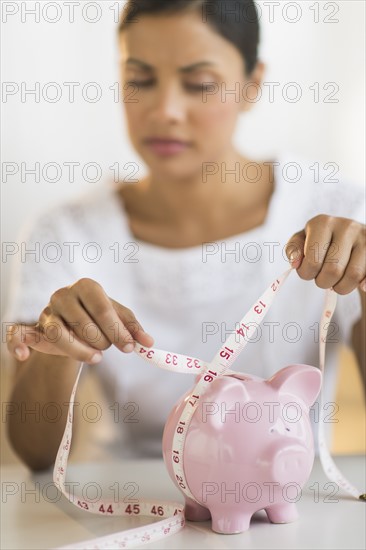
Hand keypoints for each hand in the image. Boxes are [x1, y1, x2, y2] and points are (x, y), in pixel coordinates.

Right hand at [6, 278, 153, 362]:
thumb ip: (134, 329)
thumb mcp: (119, 319)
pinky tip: (23, 356)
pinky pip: (18, 333)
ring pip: (58, 335)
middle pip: (83, 324)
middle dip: (101, 341)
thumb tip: (149, 343)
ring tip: (96, 358)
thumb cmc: (100, 317)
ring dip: (78, 351)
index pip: (103, 310)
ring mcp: (46, 311)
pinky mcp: (34, 328)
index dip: (117, 332)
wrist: (75, 323)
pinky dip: (18, 344)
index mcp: (87, 286)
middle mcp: (63, 294)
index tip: (129, 348)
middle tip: (108, 348)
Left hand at [285, 215, 365, 294]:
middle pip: (333, 270)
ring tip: (337, 281)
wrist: (351, 239)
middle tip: (322, 278)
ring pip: (353, 275)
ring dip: (341, 287)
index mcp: (323, 223)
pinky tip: (359, 284)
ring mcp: (364, 237)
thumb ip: (294, 250)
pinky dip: (362, 285)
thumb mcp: (303, 242)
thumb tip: (296, 262)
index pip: (313, 260)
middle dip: (323, 282)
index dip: (307, 273)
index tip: (308, 271)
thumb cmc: (322, 243)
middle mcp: (346, 226)